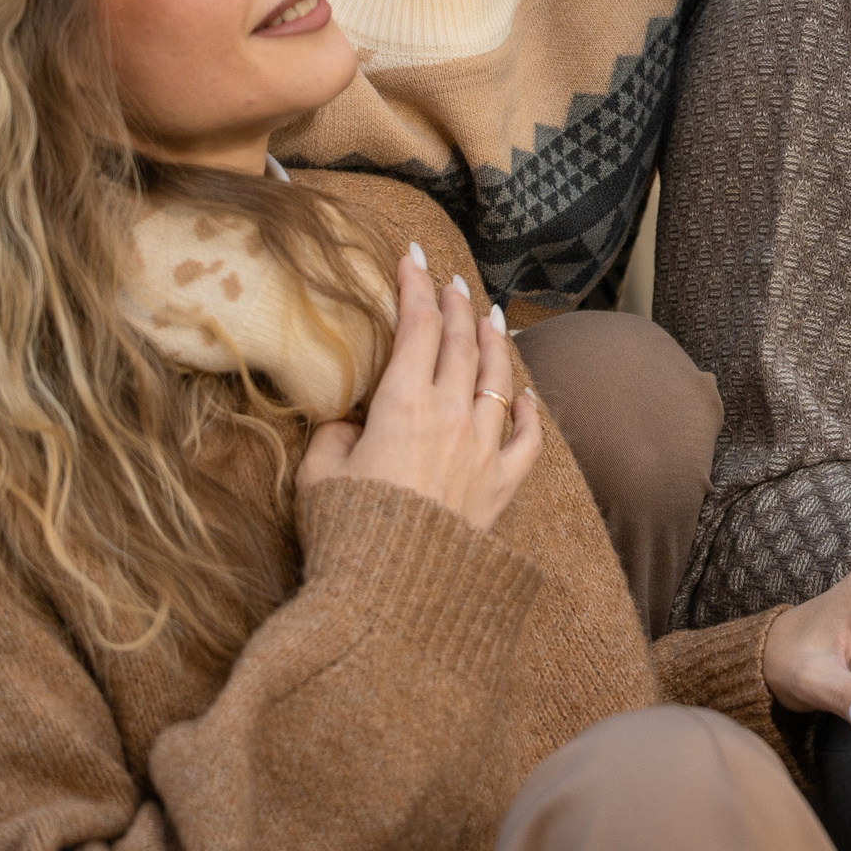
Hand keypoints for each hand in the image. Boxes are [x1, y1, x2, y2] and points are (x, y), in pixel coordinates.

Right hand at [300, 247, 541, 532]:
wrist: (392, 592)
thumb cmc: (347, 532)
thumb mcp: (320, 475)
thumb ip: (336, 436)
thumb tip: (352, 422)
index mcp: (403, 405)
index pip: (416, 328)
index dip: (414, 287)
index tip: (412, 257)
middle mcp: (451, 416)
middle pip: (459, 344)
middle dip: (455, 305)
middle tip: (450, 280)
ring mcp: (483, 449)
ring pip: (498, 378)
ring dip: (493, 342)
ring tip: (490, 316)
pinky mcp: (502, 486)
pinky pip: (527, 439)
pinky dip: (530, 411)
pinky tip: (527, 394)